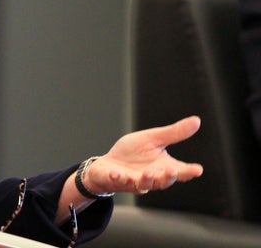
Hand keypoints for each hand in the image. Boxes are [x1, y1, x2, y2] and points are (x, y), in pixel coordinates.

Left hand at [83, 115, 202, 194]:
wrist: (108, 165)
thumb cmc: (132, 153)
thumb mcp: (153, 139)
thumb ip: (174, 133)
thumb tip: (197, 121)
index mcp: (162, 167)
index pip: (179, 171)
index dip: (189, 171)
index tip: (197, 169)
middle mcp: (151, 177)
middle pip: (163, 181)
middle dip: (168, 177)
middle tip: (173, 171)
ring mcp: (134, 181)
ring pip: (144, 185)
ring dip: (146, 179)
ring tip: (148, 172)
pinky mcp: (118, 181)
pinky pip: (119, 181)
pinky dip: (119, 178)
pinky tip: (117, 173)